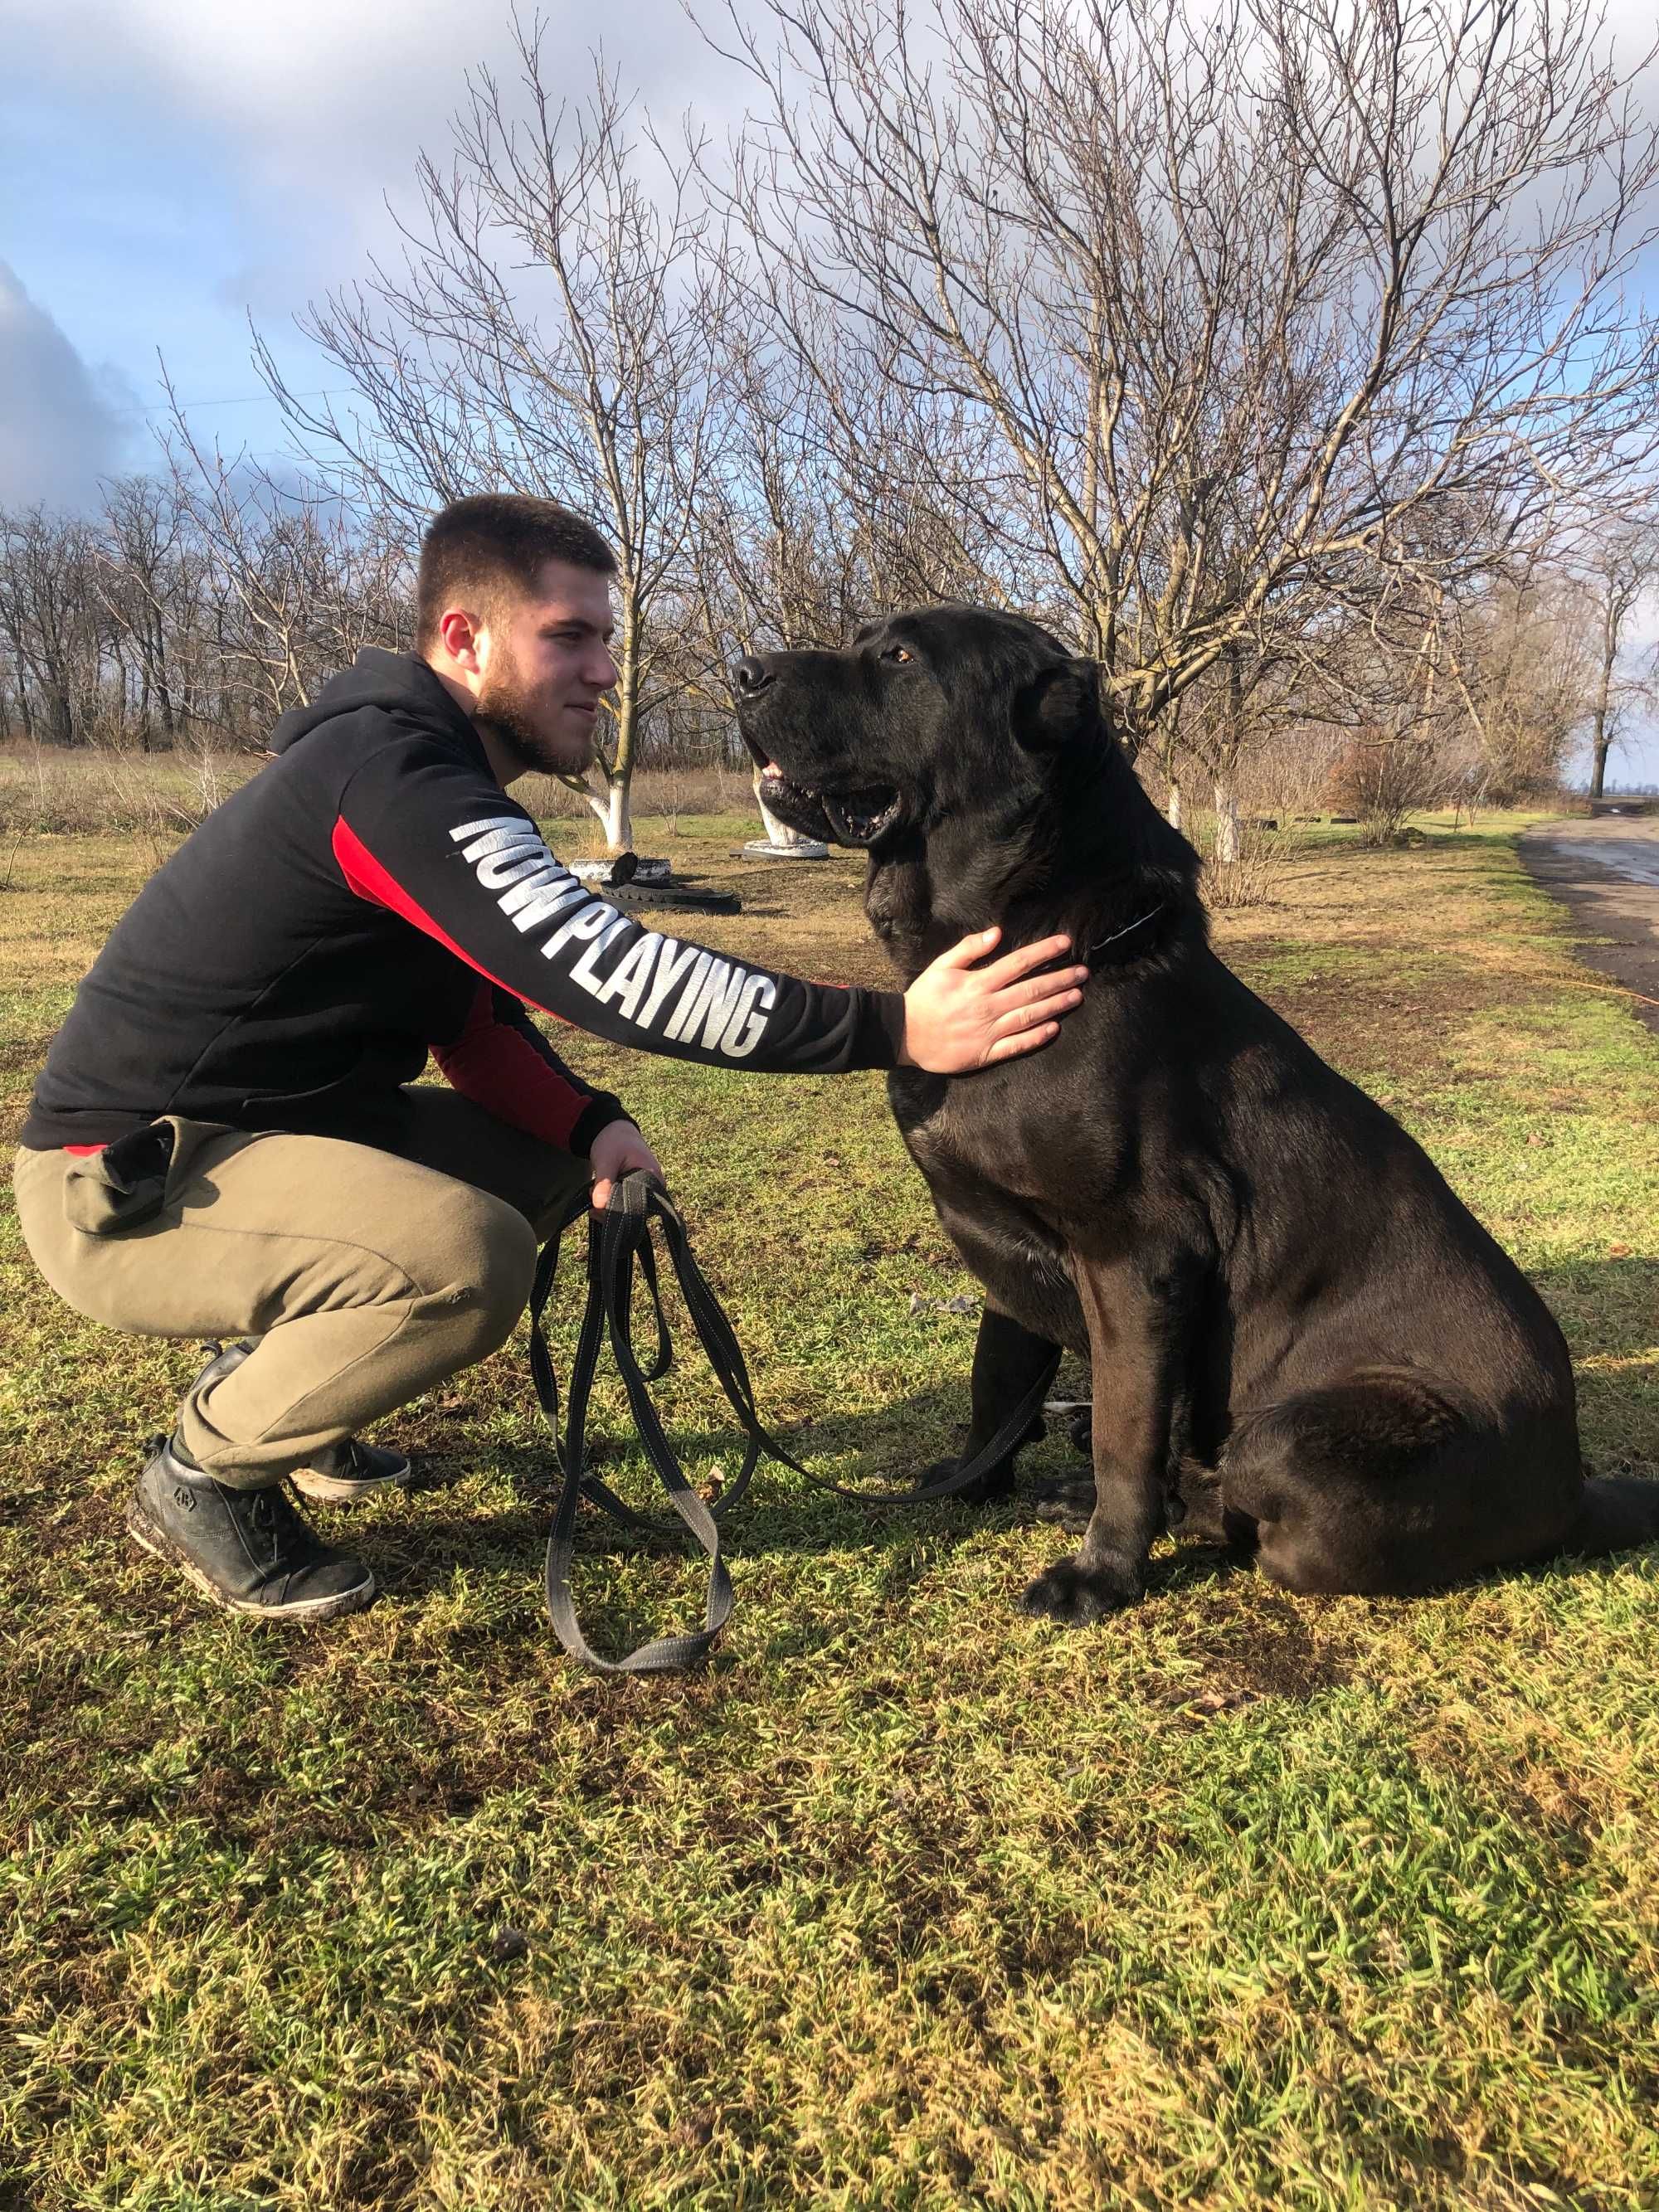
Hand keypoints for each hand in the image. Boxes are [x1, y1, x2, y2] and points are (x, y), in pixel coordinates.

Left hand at [587, 1120, 664, 1209]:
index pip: (638, 1207)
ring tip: (593, 1192)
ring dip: (608, 1207)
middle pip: (634, 1212)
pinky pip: (626, 1205)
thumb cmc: (614, 1141)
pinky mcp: (638, 1193)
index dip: (616, 1211)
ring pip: (628, 1210)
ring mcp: (647, 1191)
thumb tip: (599, 1205)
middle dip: (610, 1209)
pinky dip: (610, 1203)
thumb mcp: (606, 1159)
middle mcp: (655, 1188)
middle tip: (591, 1197)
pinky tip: (598, 1196)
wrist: (615, 1131)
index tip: (596, 1207)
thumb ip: (603, 1182)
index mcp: (653, 1178)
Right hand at [900, 927, 1086, 1072]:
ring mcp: (989, 1031)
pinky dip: (1036, 1037)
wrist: (905, 1034)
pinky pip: (1016, 1045)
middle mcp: (988, 1006)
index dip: (1044, 952)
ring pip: (1030, 1016)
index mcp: (977, 983)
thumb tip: (997, 933)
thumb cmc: (923, 998)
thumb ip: (969, 949)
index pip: (1018, 963)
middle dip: (1060, 979)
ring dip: (1056, 1005)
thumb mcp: (941, 966)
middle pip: (1032, 990)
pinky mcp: (986, 1053)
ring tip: (1077, 996)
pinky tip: (1054, 1028)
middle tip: (1083, 972)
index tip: (1066, 944)